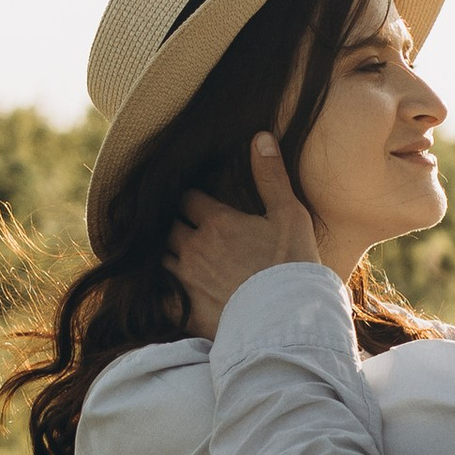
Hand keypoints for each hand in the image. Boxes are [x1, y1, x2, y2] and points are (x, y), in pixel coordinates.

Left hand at [170, 132, 323, 335]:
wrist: (288, 319)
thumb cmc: (292, 265)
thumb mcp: (290, 215)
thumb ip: (271, 176)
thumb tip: (259, 136)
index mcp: (216, 222)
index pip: (188, 199)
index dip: (191, 199)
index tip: (196, 202)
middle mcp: (194, 247)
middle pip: (170, 228)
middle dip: (176, 225)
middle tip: (188, 229)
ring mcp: (186, 281)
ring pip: (161, 260)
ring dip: (169, 256)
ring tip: (179, 257)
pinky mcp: (187, 311)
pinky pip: (162, 300)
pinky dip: (161, 295)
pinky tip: (166, 295)